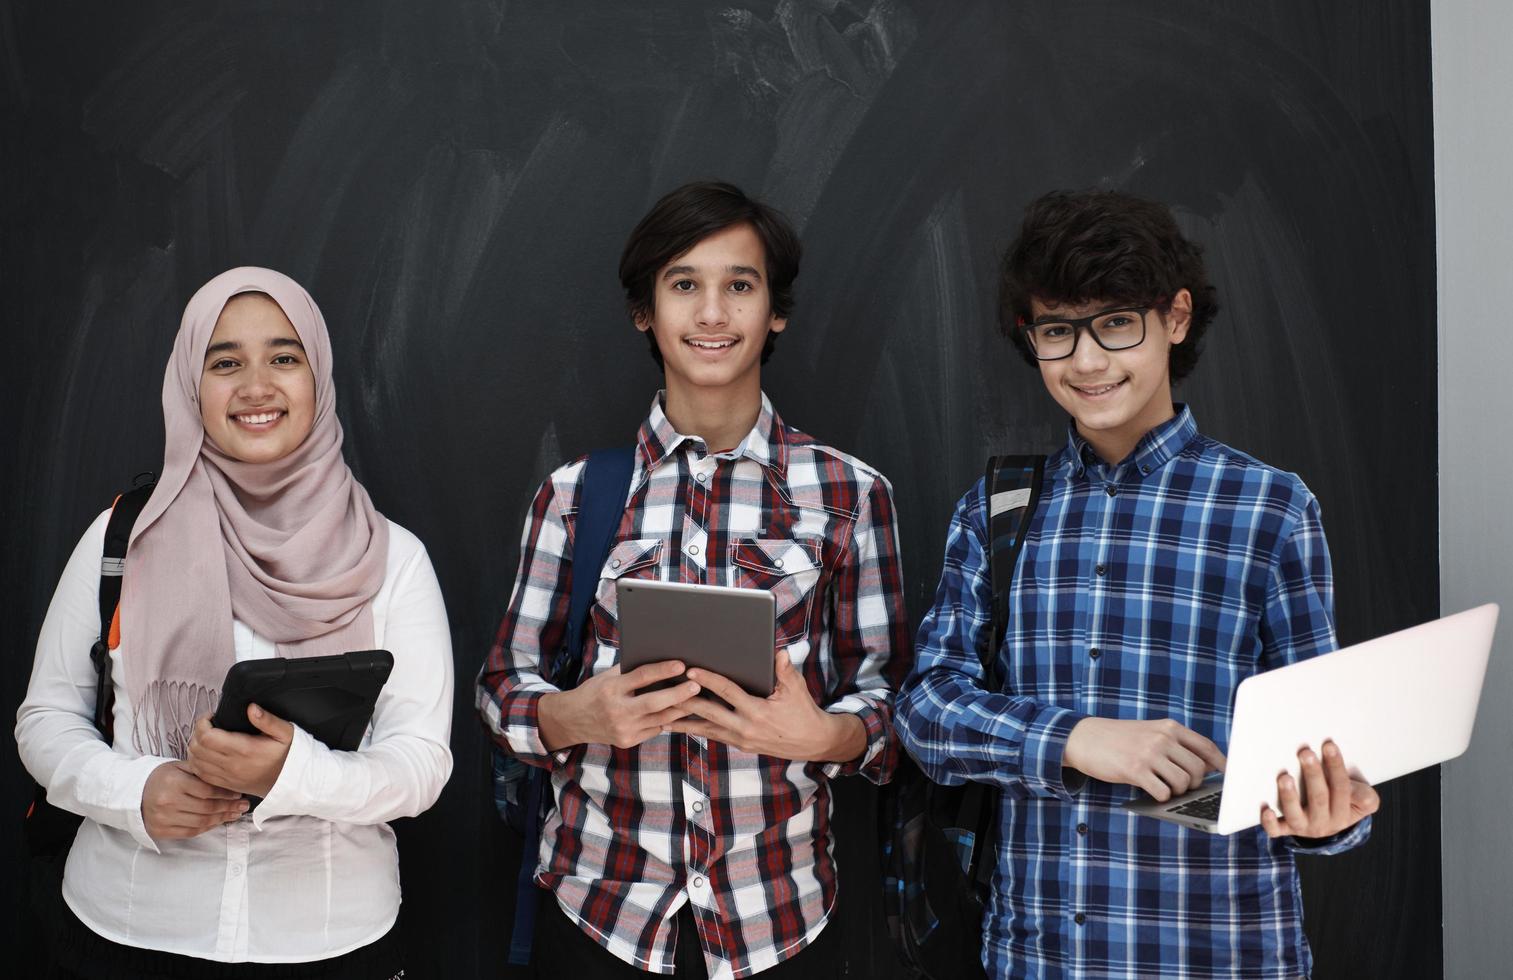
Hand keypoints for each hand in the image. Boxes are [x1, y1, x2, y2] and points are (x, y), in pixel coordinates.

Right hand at [141, 760, 247, 840]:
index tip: (238, 794)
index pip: (207, 791)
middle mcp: (168, 801)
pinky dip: (207, 828)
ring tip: (234, 814)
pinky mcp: (161, 831)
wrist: (133, 793)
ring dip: (221, 819)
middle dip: (228, 807)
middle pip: (207, 808)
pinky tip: (218, 822)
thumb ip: (201, 772)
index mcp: (174, 782)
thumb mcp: (178, 767)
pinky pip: (190, 832)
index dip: (226, 794)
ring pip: (201, 822)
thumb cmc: (161, 777)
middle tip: (243, 806)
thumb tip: (227, 779)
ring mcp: (164, 818)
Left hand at [185, 705, 294, 796]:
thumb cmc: (288, 754)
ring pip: (194, 762)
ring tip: (206, 738)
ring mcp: (226, 777)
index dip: (202, 723)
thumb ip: (268, 720)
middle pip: (196, 748)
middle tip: (208, 724)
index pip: (207, 737)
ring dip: (195, 747)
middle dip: (196, 732)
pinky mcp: (225, 784)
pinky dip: (196, 762)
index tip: (212, 716)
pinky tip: (205, 753)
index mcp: (244, 749)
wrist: (291, 781)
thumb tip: (251, 707)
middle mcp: (231, 765)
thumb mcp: (285, 733)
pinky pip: (200, 774)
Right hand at [538, 660, 702, 750]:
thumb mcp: (607, 677)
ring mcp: (624, 729)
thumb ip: (630, 670)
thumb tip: (659, 658)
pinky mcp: (628, 741)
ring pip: (660, 719)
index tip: (681, 665)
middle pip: (655, 702)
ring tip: (696, 699)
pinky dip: (668, 720)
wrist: (572, 721)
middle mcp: (618, 711)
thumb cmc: (594, 692)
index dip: (663, 670)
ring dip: (680, 709)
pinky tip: (681, 712)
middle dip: (678, 694)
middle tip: (696, 686)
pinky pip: (655, 729)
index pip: (642, 677)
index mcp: (611, 689)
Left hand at [662, 649, 865, 762]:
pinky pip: (711, 735)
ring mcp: (740, 739)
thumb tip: (778, 653)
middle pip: (708, 712)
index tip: (690, 671)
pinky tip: (676, 724)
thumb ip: (785, 670)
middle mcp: (745, 728)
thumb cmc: (803, 710)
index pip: (727, 692)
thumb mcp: (796, 689)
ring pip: (704, 728)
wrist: (812, 742)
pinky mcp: (738, 744)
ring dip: (682, 720)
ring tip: (659, 713)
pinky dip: (694, 728)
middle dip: (685, 700)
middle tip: (663, 690)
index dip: (708, 680)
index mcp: (758, 711)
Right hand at [1064, 716, 1225, 801]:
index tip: (1228, 776)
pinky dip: (1161, 797)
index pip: (1206, 746)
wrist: (1085, 738)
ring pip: (1182, 782)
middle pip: (1197, 769)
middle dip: (1193, 783)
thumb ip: (1176, 744)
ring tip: (1163, 786)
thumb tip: (1207, 767)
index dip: (1221, 764)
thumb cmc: (1120, 738)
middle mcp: (1162, 738)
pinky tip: (1151, 790)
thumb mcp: (1150, 732)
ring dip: (1177, 791)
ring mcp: (1149, 753)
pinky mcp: (1135, 770)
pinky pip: (1163, 793)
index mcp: (1169, 727)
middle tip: (1180, 785)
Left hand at [1260, 740, 1379, 838]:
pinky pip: (1276, 830)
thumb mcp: (1362, 800)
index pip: (1341, 788)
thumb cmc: (1342, 799)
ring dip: (1289, 796)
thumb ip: (1362, 794)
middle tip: (1305, 753)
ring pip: (1295, 815)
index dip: (1336, 766)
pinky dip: (1269, 822)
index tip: (1329, 745)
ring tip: (1284, 777)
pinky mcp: (1285, 829)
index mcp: (1344, 812)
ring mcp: (1303, 826)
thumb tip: (1352, 785)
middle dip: (1313, 775)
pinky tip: (1265, 808)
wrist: (1330, 824)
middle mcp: (1324, 822)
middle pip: (1318, 798)